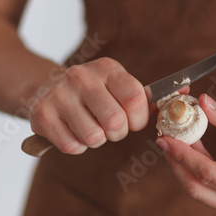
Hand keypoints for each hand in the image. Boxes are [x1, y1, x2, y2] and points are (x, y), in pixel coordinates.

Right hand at [29, 58, 148, 153]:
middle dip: (117, 133)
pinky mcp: (41, 114)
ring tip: (89, 127)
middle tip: (109, 127)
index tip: (132, 121)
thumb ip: (141, 97)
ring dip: (96, 140)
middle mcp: (81, 77)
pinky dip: (77, 146)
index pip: (135, 100)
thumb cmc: (91, 92)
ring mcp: (59, 94)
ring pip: (93, 137)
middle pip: (115, 123)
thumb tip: (175, 101)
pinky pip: (72, 146)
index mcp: (107, 69)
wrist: (43, 86)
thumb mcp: (115, 84)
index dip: (139, 119)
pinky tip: (71, 130)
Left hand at [156, 94, 215, 215]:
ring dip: (186, 166)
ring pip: (201, 191)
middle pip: (196, 188)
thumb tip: (203, 103)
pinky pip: (211, 190)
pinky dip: (199, 170)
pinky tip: (194, 149)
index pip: (205, 173)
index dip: (182, 154)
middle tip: (164, 138)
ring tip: (176, 140)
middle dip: (176, 163)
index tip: (165, 136)